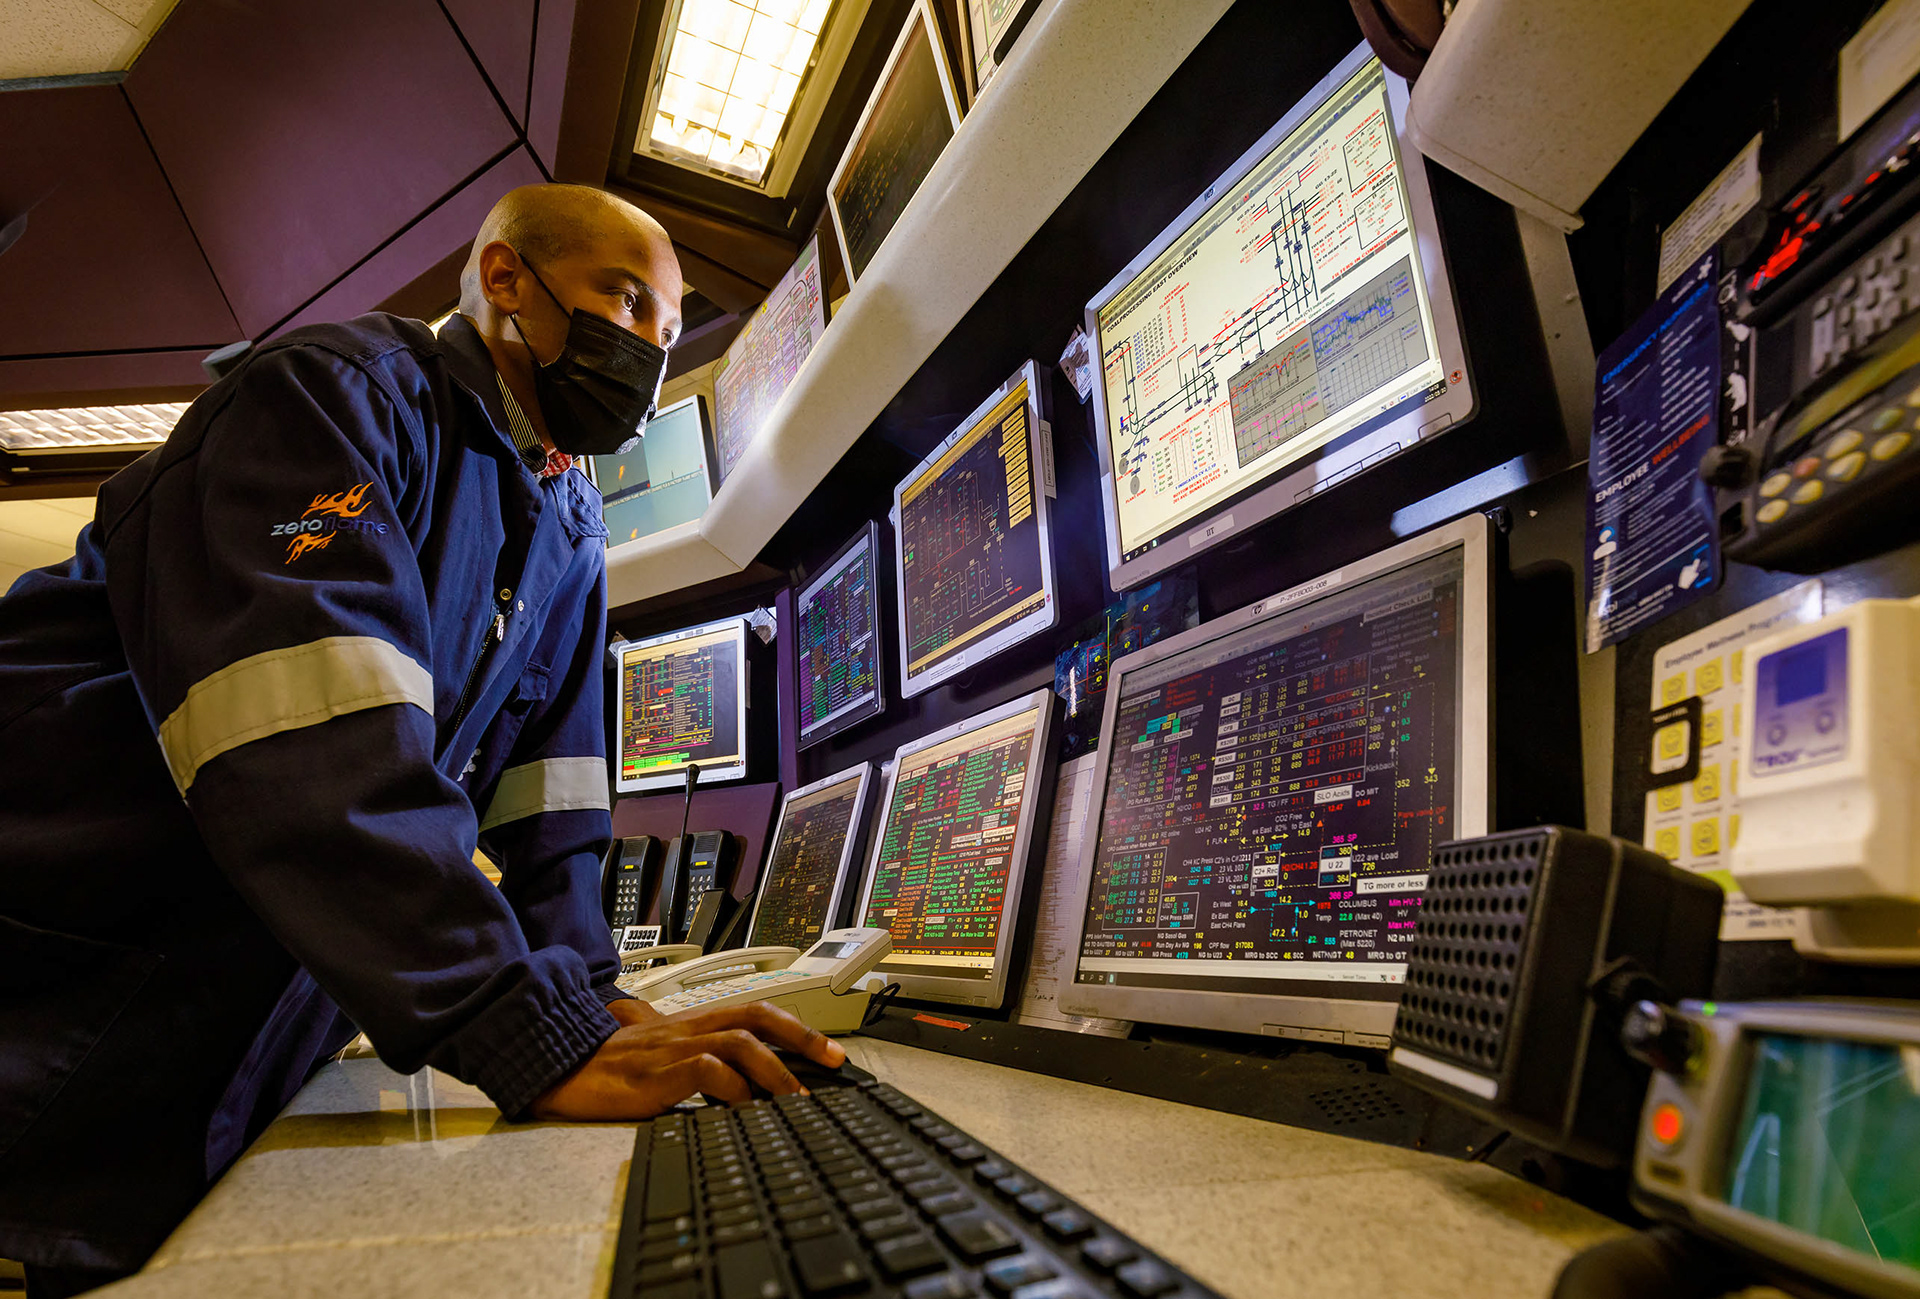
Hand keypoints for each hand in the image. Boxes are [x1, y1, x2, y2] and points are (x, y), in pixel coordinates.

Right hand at [528, 1001, 847, 1120]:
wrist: (556, 1069)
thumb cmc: (607, 1065)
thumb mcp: (658, 1055)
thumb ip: (693, 1057)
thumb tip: (731, 1080)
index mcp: (692, 1023)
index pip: (755, 1012)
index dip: (798, 1029)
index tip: (832, 1053)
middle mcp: (688, 1029)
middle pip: (756, 1017)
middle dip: (802, 1039)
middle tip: (832, 1065)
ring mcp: (671, 1049)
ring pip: (737, 1041)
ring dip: (773, 1070)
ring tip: (795, 1098)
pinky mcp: (653, 1076)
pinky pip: (703, 1070)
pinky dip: (730, 1088)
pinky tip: (744, 1110)